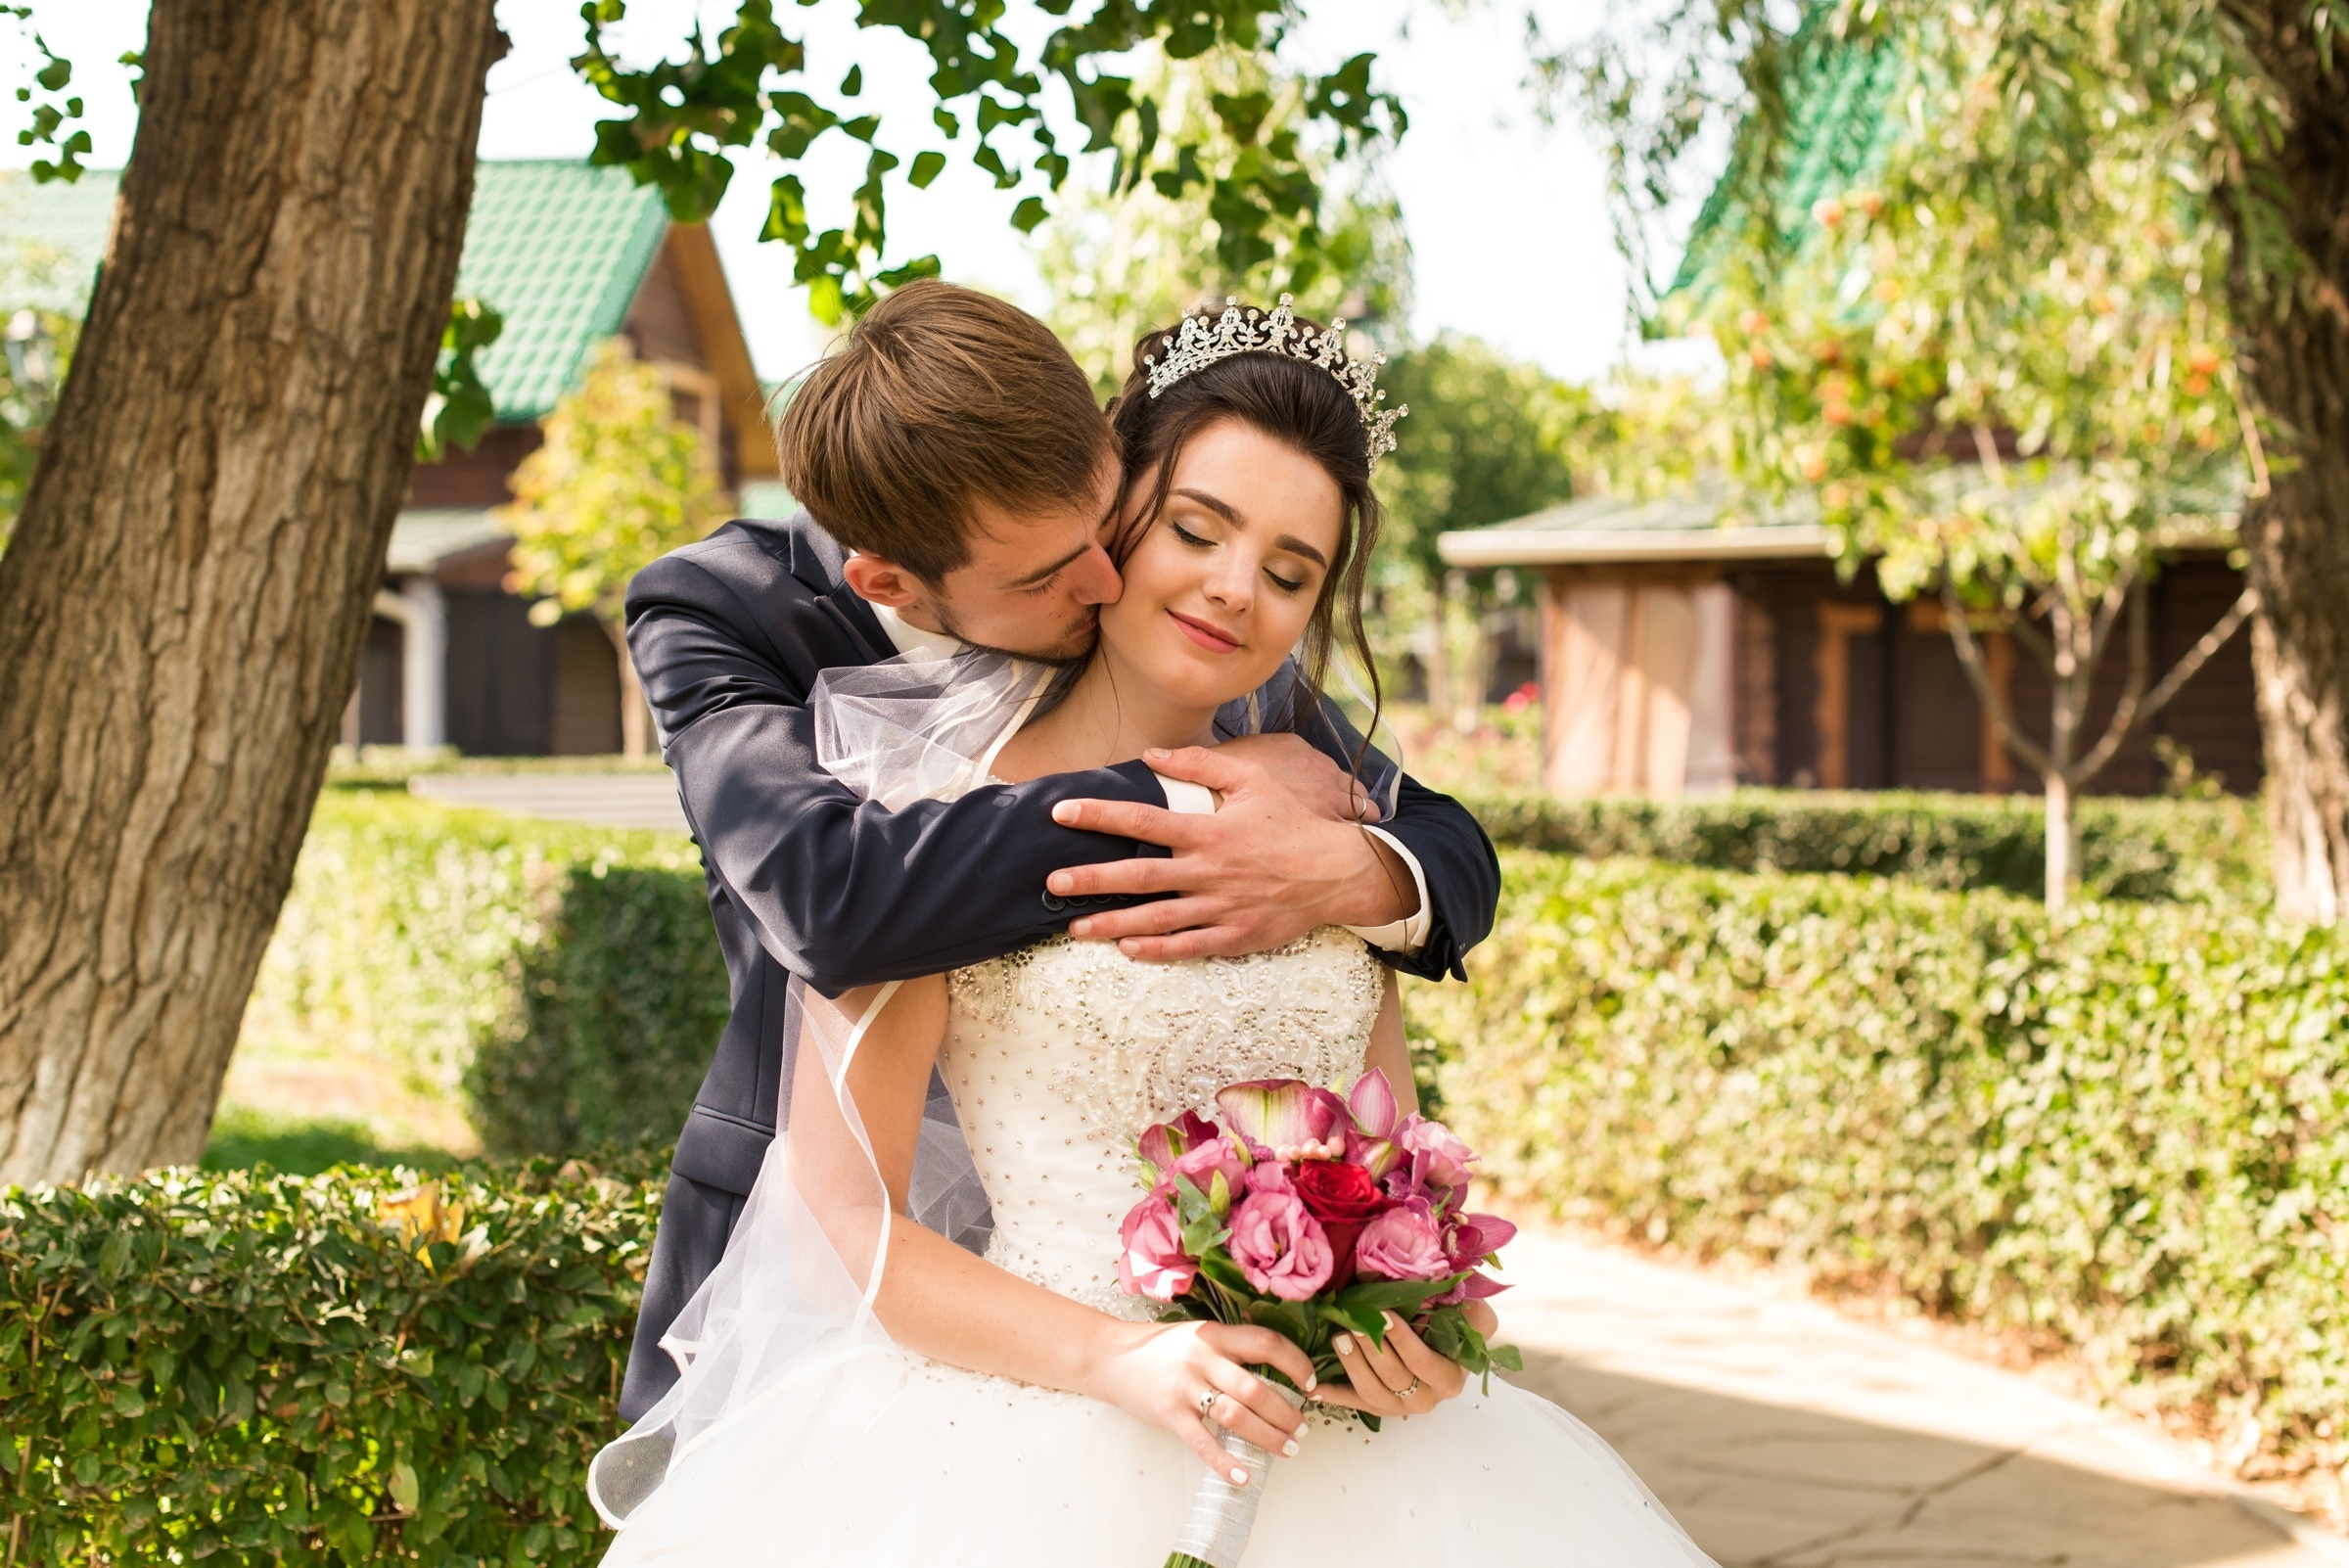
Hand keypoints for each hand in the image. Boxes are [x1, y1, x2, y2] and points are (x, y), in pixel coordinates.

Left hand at [1046, 746, 1417, 959]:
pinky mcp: (1234, 935)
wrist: (1336, 871)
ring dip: (1112, 923)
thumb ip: (1201, 764)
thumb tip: (1153, 755)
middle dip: (1092, 879)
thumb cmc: (1291, 823)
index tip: (1061, 812)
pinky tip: (1127, 950)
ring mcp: (1220, 906)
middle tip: (1053, 882)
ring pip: (1156, 918)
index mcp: (1208, 830)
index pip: (1142, 818)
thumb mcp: (1252, 780)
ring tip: (1075, 927)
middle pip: (1139, 875)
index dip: (1099, 814)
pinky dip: (1156, 950)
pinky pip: (1188, 946)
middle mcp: (1208, 870)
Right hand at [1083, 1319, 1317, 1481]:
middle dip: (1287, 1413)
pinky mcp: (1169, 1414)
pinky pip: (1204, 1443)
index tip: (1311, 1384)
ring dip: (1268, 1437)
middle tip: (1302, 1429)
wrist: (1110, 1356)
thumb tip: (1276, 1373)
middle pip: (1257, 1388)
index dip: (1296, 1364)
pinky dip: (1226, 1462)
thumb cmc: (1160, 1348)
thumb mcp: (1197, 1335)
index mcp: (1215, 1334)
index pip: (1267, 1343)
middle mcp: (1203, 1358)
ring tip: (1287, 1449)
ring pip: (1237, 1416)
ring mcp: (1185, 1386)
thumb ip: (1230, 1348)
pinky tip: (1243, 1476)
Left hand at [1313, 1309, 1491, 1419]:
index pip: (1423, 1363)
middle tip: (1354, 1323)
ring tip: (1339, 1338)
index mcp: (1449, 1378)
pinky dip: (1333, 1394)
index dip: (1402, 1340)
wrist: (1450, 1351)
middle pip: (1394, 1377)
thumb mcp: (1471, 1316)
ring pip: (1372, 1391)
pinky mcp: (1380, 1406)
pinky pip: (1354, 1402)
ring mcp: (1400, 1406)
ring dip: (1352, 1365)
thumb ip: (1468, 1310)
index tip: (1384, 1316)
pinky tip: (1313, 1386)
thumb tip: (1449, 1294)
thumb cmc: (1457, 1329)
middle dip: (1371, 1348)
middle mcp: (1426, 1399)